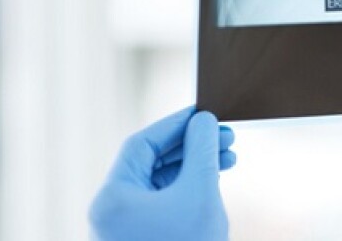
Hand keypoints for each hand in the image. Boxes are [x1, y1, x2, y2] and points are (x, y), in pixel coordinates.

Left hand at [89, 107, 236, 240]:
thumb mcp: (200, 191)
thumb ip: (202, 150)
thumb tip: (203, 122)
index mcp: (113, 196)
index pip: (142, 144)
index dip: (176, 124)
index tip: (205, 113)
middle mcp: (112, 211)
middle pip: (152, 162)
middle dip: (192, 146)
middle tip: (226, 137)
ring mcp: (125, 228)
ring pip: (160, 182)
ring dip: (195, 166)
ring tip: (229, 159)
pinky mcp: (141, 239)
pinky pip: (164, 203)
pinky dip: (189, 188)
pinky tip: (215, 182)